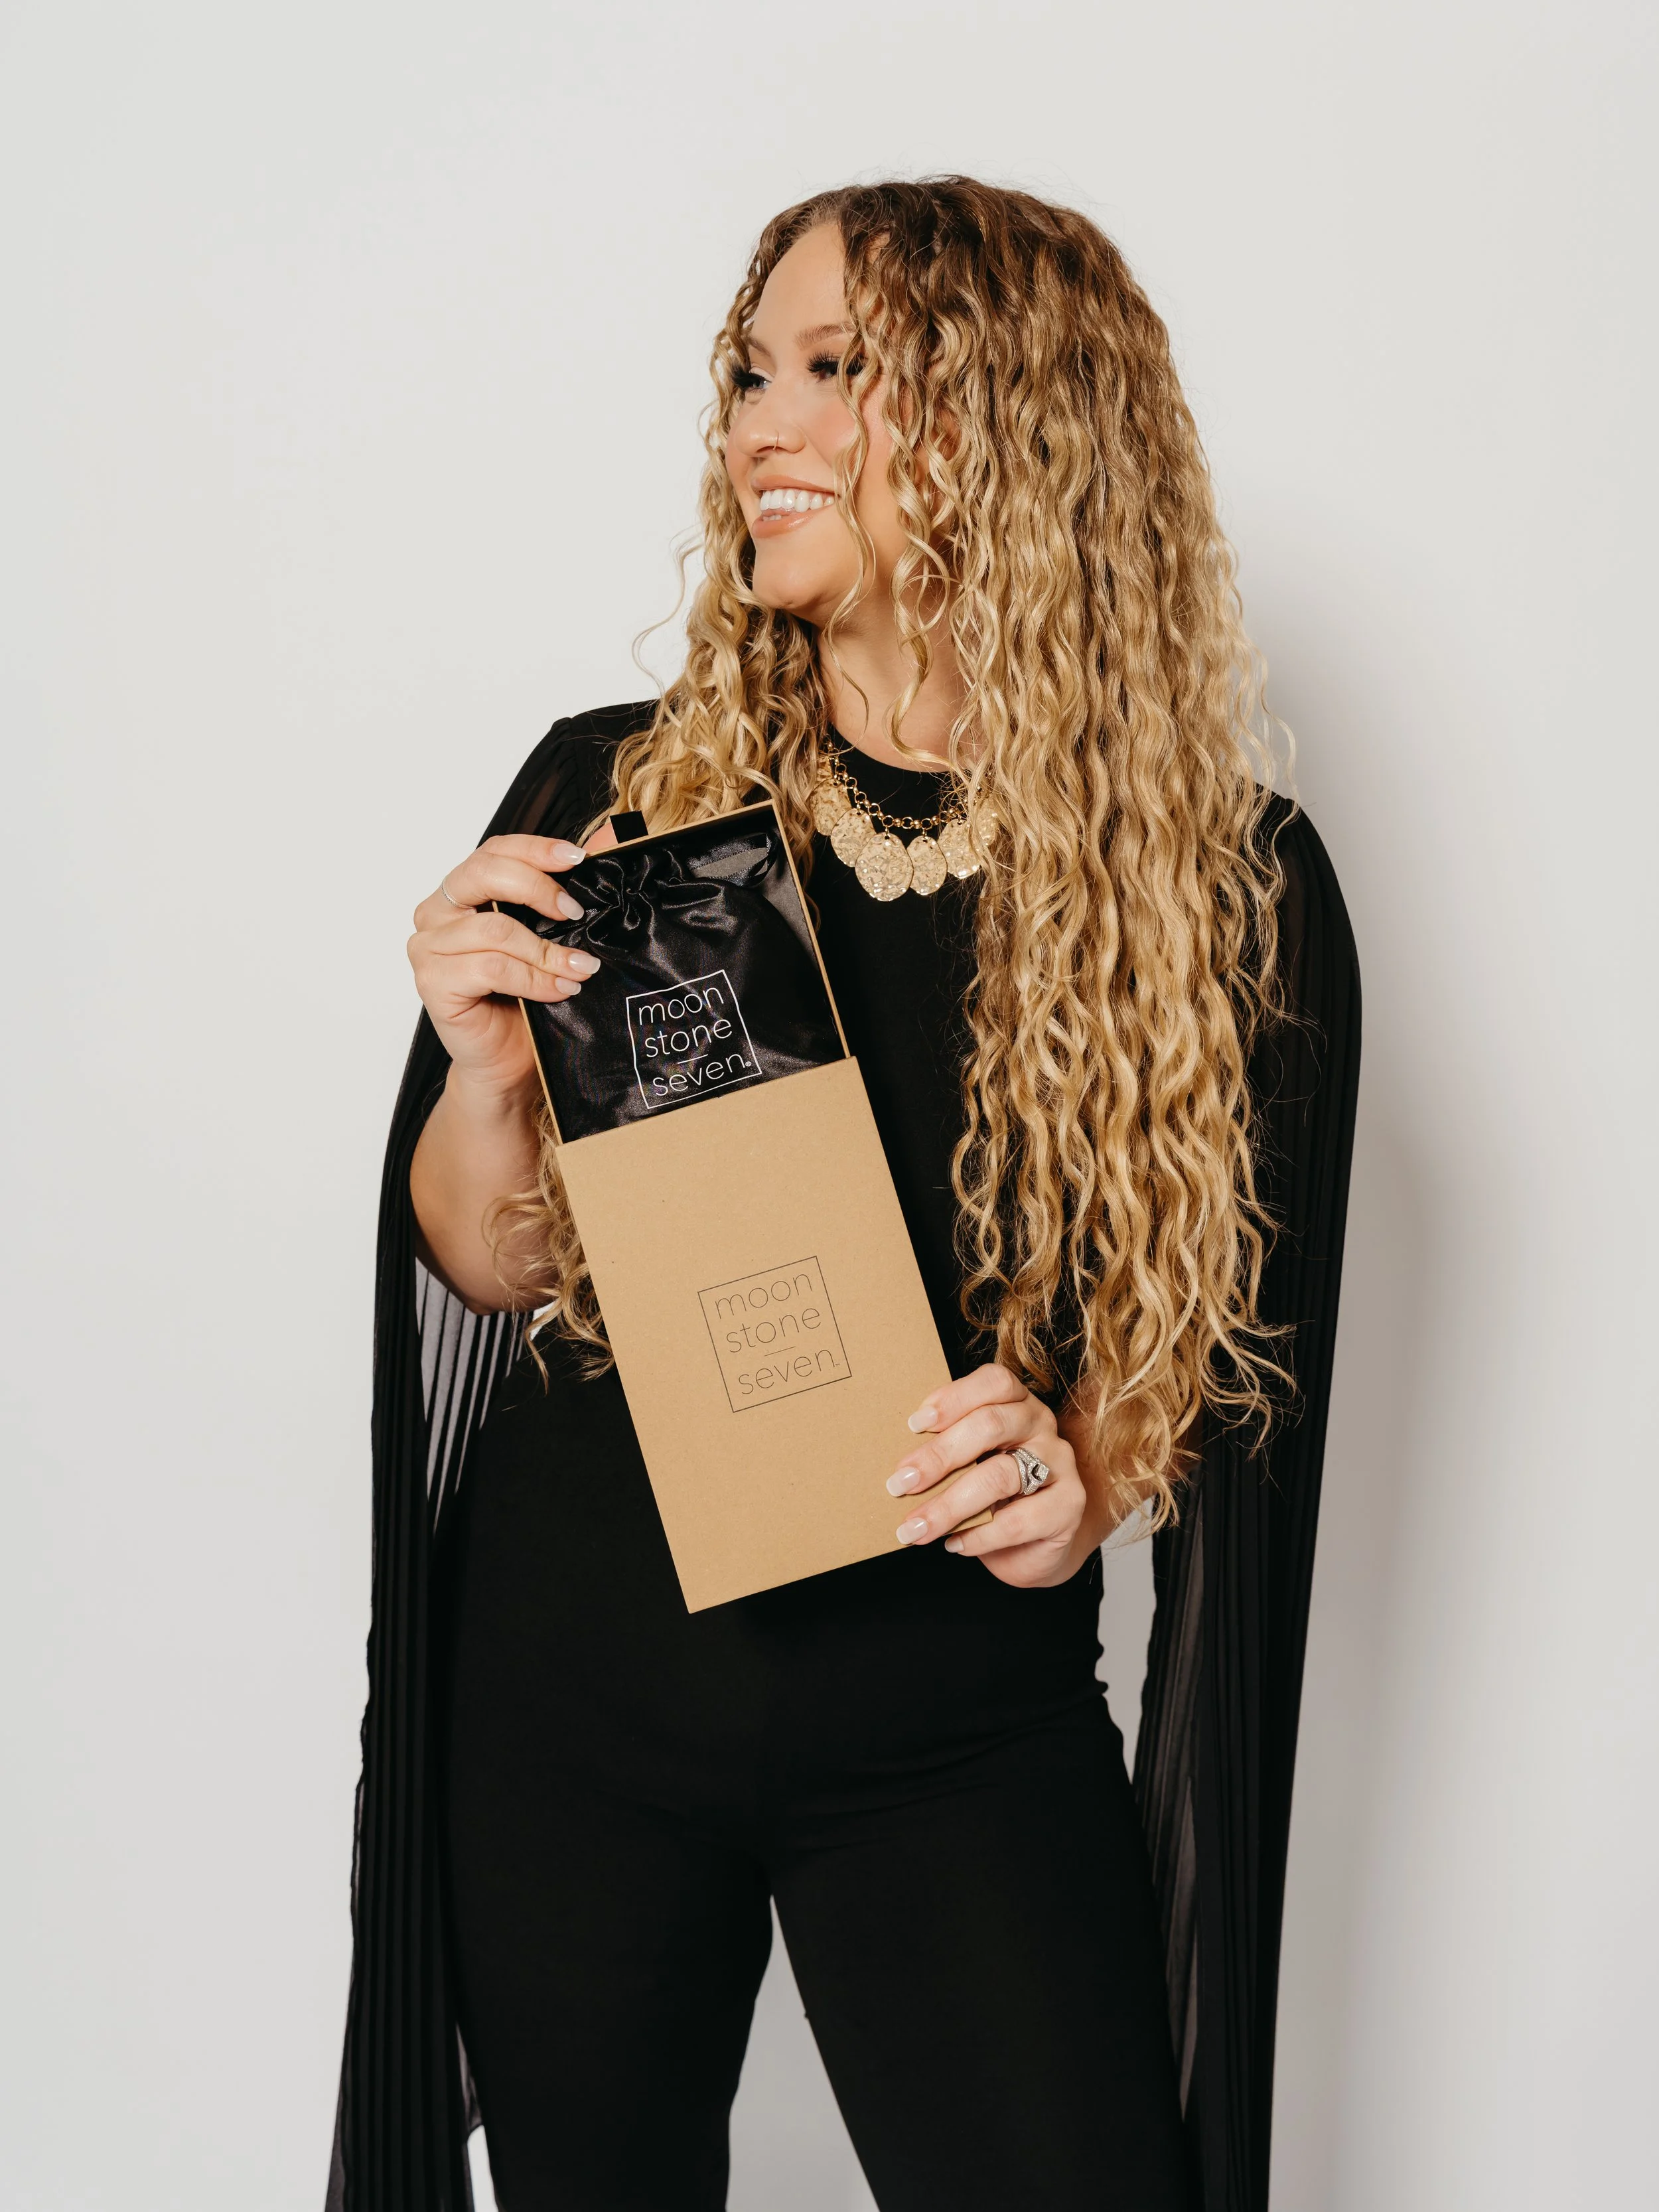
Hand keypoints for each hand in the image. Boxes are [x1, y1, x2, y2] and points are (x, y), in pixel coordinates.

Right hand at [407, 834, 599, 1095]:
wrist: (509, 1062)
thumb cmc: (526, 998)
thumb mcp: (554, 936)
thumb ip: (571, 886)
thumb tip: (612, 835)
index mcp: (462, 891)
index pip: (494, 851)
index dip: (536, 849)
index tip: (578, 859)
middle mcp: (437, 912)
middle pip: (483, 875)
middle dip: (537, 888)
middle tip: (576, 913)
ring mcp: (428, 947)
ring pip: (494, 930)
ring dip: (545, 950)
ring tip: (580, 967)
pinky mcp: (433, 982)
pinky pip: (490, 968)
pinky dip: (533, 978)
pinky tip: (559, 990)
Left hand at [885, 1363, 1088, 1588]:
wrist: (1035, 1542)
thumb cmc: (991, 1494)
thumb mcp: (970, 1463)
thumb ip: (948, 1451)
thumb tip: (902, 1465)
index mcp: (1017, 1402)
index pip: (993, 1382)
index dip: (953, 1398)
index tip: (915, 1425)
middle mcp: (1042, 1425)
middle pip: (991, 1425)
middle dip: (938, 1455)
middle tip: (900, 1483)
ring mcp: (1060, 1464)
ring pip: (1000, 1476)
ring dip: (949, 1505)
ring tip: (916, 1527)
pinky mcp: (1070, 1505)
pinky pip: (1020, 1520)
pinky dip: (980, 1535)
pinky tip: (954, 1544)